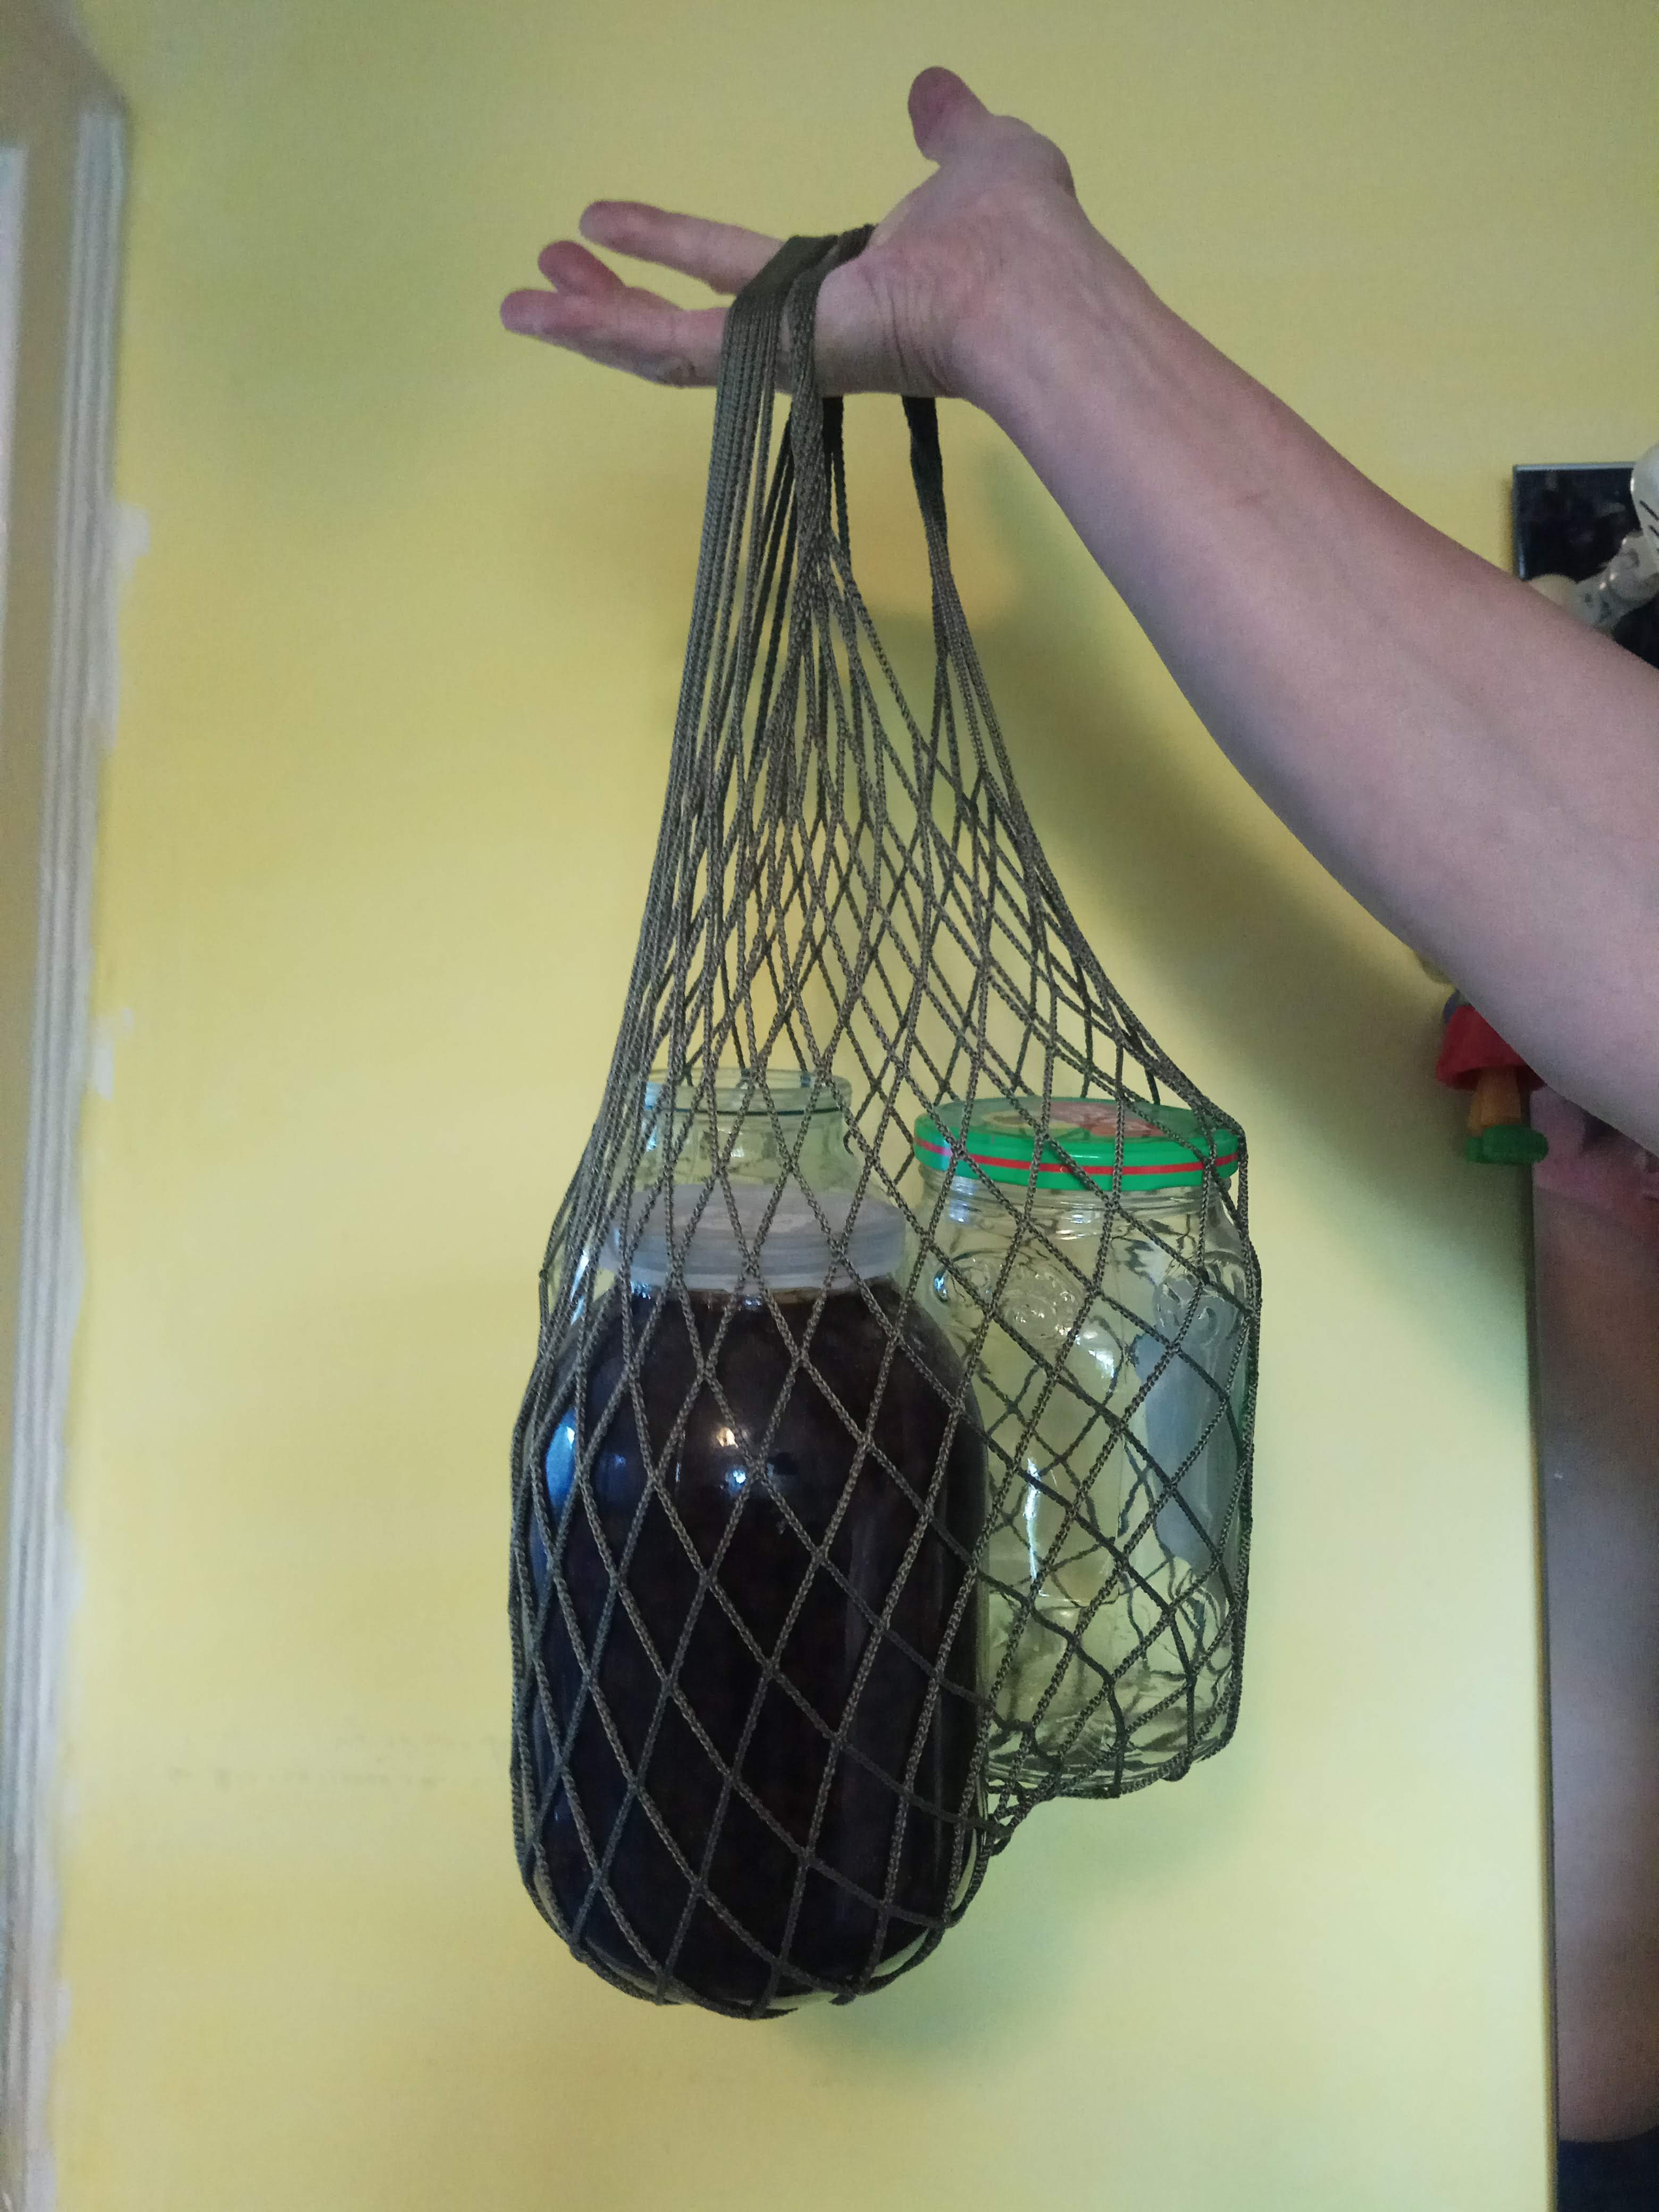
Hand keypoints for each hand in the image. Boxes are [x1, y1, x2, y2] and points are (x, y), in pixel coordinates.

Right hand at [499, 68, 1090, 402]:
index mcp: (838, 284)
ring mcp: (782, 348)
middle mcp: (801, 327)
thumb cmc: (1017, 231)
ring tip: (516, 304)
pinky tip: (542, 312)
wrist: (1026, 284)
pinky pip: (669, 350)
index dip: (671, 246)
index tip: (610, 220)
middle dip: (612, 296)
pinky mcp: (769, 357)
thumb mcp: (978, 152)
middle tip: (546, 270)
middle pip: (684, 317)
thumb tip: (932, 89)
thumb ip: (946, 127)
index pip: (737, 267)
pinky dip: (601, 330)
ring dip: (587, 322)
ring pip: (662, 346)